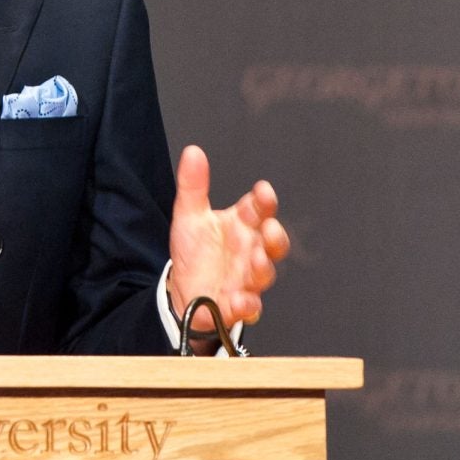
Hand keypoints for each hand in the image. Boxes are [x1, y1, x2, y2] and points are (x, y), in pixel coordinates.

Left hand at [165, 145, 290, 333]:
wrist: (183, 290)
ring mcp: (247, 278)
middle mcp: (250, 250)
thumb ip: (193, 185)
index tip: (263, 192)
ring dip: (264, 268)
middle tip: (268, 229)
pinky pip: (249, 307)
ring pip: (265, 274)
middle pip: (273, 242)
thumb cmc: (195, 251)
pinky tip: (239, 299)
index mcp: (242, 224)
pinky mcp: (237, 304)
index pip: (259, 208)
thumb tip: (193, 152)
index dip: (264, 200)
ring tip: (256, 261)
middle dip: (276, 236)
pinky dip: (247, 305)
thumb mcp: (189, 215)